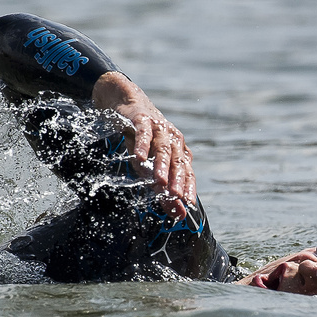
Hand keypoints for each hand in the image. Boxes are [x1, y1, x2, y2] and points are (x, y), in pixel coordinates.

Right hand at [92, 72, 195, 218]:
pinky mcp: (142, 119)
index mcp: (179, 151)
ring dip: (161, 166)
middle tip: (175, 197)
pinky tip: (139, 157)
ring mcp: (159, 128)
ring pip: (162, 149)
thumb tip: (176, 214)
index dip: (188, 188)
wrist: (128, 103)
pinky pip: (143, 133)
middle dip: (177, 180)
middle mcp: (173, 139)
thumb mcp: (151, 163)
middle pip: (177, 162)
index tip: (187, 204)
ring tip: (160, 182)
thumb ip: (163, 188)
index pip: (187, 172)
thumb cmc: (143, 138)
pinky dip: (142, 145)